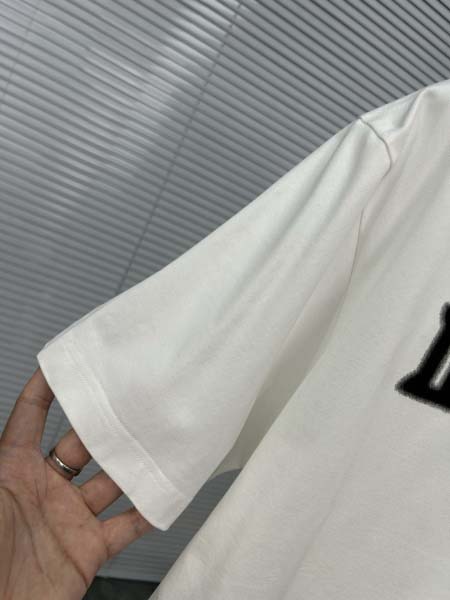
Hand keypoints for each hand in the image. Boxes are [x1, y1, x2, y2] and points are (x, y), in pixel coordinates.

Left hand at [0, 367, 152, 599]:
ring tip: (156, 441)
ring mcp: (69, 517)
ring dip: (134, 464)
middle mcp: (45, 488)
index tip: (71, 363)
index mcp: (13, 470)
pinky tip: (165, 493)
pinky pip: (127, 525)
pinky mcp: (88, 548)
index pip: (31, 416)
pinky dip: (148, 512)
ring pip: (111, 480)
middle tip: (132, 402)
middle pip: (82, 443)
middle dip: (105, 424)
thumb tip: (9, 414)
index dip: (47, 388)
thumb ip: (1, 456)